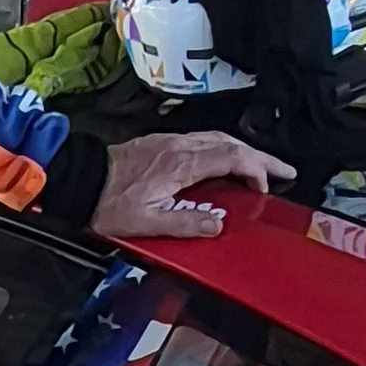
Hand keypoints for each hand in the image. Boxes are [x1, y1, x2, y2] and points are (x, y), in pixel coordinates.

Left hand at [92, 129, 292, 240]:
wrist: (80, 180)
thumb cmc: (108, 202)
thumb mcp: (148, 222)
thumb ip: (186, 223)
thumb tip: (218, 226)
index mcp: (181, 163)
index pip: (232, 157)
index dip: (256, 169)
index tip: (268, 186)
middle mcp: (179, 146)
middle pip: (231, 143)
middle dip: (261, 158)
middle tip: (285, 171)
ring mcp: (170, 141)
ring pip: (218, 139)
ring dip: (244, 152)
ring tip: (262, 167)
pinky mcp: (162, 143)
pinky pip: (203, 141)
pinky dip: (225, 150)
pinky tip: (227, 162)